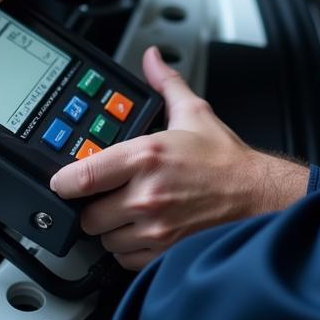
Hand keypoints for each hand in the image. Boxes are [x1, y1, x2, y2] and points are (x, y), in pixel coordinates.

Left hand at [50, 46, 308, 269]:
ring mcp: (155, 227)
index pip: (84, 175)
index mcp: (146, 156)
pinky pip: (125, 259)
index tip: (61, 180)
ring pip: (104, 239)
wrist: (258, 195)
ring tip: (128, 210)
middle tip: (106, 194)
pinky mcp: (164, 252)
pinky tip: (142, 228)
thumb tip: (153, 60)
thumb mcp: (194, 112)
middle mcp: (146, 195)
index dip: (63, 181)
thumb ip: (166, 84)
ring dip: (110, 228)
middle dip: (93, 205)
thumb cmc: (226, 161)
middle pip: (88, 214)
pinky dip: (128, 248)